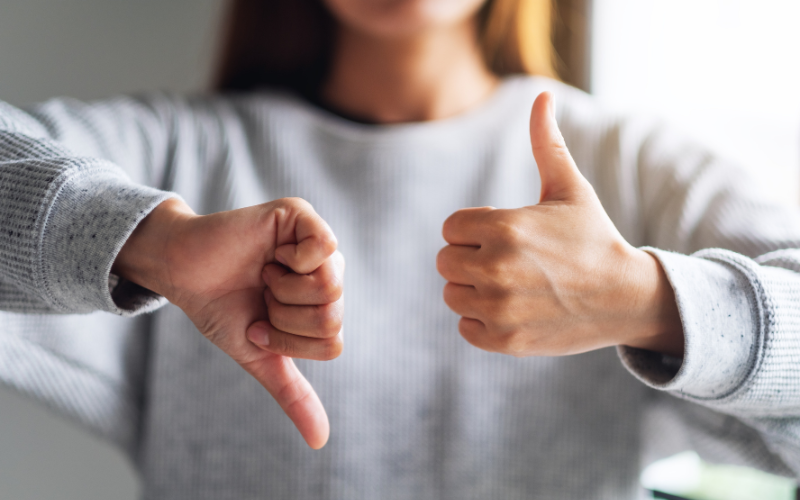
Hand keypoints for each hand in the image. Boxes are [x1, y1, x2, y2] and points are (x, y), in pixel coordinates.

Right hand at [113, 197, 343, 448]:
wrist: (181, 272)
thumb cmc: (222, 308)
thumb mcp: (260, 354)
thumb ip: (292, 392)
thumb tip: (320, 441)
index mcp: (323, 304)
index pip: (332, 341)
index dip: (289, 341)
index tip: (260, 323)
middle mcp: (328, 272)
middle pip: (333, 315)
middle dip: (285, 317)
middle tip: (262, 297)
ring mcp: (317, 242)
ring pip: (330, 286)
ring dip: (284, 291)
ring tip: (264, 275)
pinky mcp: (302, 215)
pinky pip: (325, 247)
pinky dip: (294, 261)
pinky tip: (273, 255)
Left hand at [436, 92, 682, 357]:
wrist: (626, 298)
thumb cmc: (593, 238)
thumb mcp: (570, 188)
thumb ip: (546, 143)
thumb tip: (542, 94)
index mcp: (504, 228)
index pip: (450, 228)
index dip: (474, 230)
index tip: (505, 234)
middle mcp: (496, 269)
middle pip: (446, 261)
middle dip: (470, 258)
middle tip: (508, 261)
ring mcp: (499, 308)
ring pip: (453, 294)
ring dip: (474, 289)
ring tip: (511, 285)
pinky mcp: (504, 340)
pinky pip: (465, 327)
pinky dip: (481, 320)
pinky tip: (513, 309)